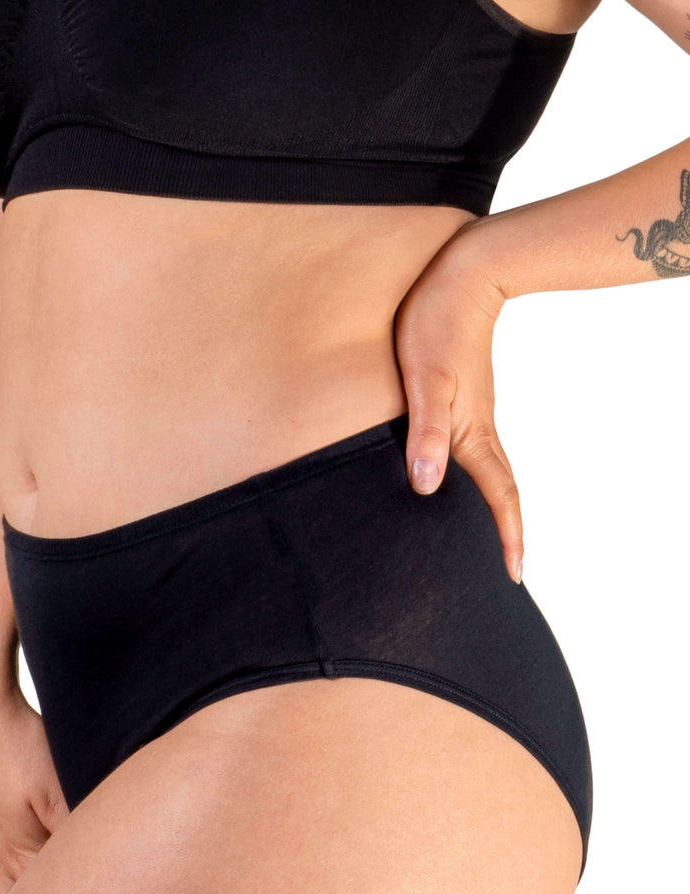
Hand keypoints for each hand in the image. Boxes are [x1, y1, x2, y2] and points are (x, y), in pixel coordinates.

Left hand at [394, 220, 522, 583]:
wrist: (464, 273)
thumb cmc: (436, 324)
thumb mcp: (424, 380)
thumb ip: (425, 433)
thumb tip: (427, 487)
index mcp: (472, 433)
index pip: (498, 496)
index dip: (507, 536)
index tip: (514, 574)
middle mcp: (478, 429)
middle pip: (499, 491)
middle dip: (504, 532)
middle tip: (505, 567)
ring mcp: (473, 413)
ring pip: (486, 472)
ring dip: (491, 506)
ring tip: (484, 535)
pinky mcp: (463, 398)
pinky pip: (474, 450)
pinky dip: (474, 477)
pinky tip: (454, 479)